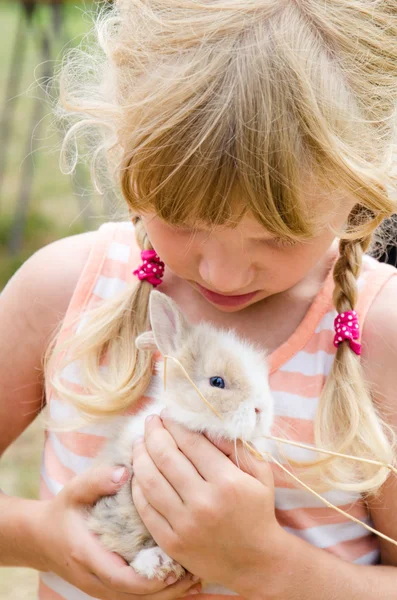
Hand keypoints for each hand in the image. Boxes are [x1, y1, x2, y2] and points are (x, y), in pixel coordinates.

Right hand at [31, 466, 200, 599]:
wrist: (42, 538)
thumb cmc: (65, 511)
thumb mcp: (75, 490)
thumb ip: (98, 480)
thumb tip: (124, 473)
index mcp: (87, 555)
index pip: (122, 578)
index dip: (150, 579)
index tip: (175, 566)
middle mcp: (95, 579)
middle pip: (136, 597)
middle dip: (167, 590)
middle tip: (195, 571)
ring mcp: (102, 588)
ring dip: (168, 594)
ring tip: (196, 578)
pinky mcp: (109, 589)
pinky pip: (137, 598)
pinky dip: (160, 593)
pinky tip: (183, 582)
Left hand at [131, 415, 285, 595]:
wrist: (257, 562)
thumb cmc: (258, 510)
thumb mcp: (260, 474)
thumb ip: (236, 447)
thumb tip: (208, 424)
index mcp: (227, 482)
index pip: (191, 443)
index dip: (176, 423)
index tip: (168, 413)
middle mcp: (204, 502)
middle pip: (166, 457)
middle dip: (154, 433)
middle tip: (150, 421)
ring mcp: (185, 524)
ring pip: (150, 481)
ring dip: (140, 456)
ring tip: (138, 442)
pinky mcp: (172, 542)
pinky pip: (146, 508)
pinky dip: (138, 486)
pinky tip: (138, 472)